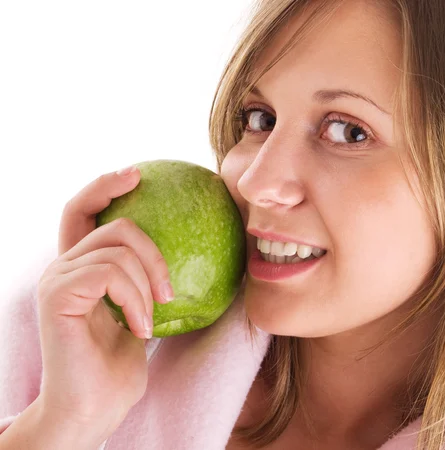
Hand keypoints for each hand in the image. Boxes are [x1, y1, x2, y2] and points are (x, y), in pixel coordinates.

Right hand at [35, 165, 172, 437]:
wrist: (95, 405)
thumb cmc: (120, 363)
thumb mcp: (144, 309)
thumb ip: (147, 277)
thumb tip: (193, 249)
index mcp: (81, 267)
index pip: (84, 210)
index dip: (105, 185)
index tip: (138, 175)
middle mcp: (63, 266)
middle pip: (111, 222)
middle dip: (151, 250)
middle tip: (169, 290)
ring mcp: (56, 279)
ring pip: (116, 248)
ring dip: (148, 284)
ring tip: (152, 317)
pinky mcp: (56, 294)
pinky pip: (110, 272)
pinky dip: (135, 299)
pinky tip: (140, 328)